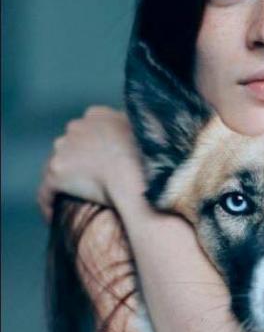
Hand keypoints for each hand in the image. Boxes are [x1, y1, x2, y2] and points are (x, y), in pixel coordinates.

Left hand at [37, 106, 144, 221]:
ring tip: (72, 201)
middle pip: (69, 146)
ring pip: (57, 168)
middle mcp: (77, 126)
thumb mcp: (149, 132)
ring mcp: (63, 147)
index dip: (93, 147)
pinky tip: (56, 217)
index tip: (101, 164)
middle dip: (76, 163)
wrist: (138, 177)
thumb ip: (140, 127)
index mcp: (98, 114)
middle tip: (88, 184)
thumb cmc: (149, 158)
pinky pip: (46, 192)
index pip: (87, 129)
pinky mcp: (56, 171)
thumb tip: (146, 130)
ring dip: (64, 183)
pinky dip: (50, 204)